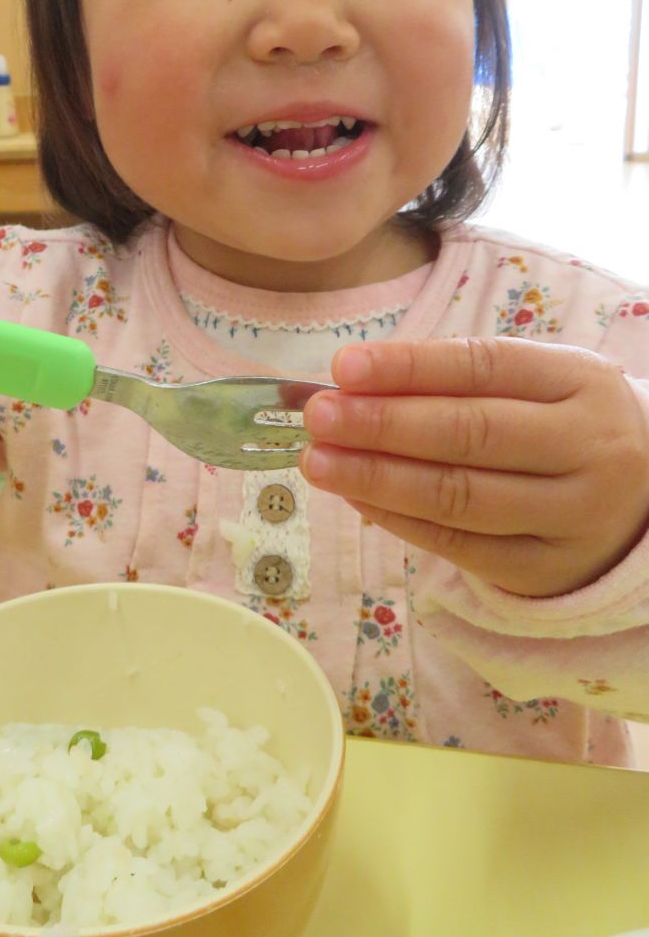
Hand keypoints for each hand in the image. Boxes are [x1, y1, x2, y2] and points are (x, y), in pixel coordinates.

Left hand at [300, 336, 648, 596]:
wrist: (644, 499)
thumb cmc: (562, 425)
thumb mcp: (534, 384)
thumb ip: (453, 380)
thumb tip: (350, 383)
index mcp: (579, 383)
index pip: (484, 367)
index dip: (410, 367)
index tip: (344, 368)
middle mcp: (586, 448)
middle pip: (470, 434)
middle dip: (382, 424)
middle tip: (319, 417)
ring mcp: (571, 515)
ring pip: (460, 496)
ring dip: (377, 478)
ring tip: (320, 461)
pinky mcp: (545, 569)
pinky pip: (459, 545)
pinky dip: (398, 519)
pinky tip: (356, 497)